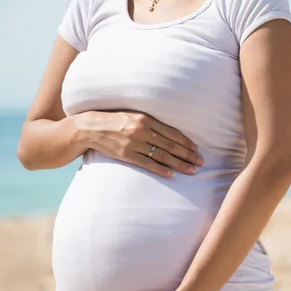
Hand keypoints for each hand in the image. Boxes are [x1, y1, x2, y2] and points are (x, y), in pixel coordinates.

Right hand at [75, 111, 202, 176]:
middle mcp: (141, 130)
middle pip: (170, 145)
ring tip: (191, 170)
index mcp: (145, 119)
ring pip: (162, 156)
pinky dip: (160, 169)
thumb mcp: (133, 116)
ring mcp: (134, 143)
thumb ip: (150, 123)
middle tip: (201, 162)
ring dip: (179, 164)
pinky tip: (171, 174)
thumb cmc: (113, 121)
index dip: (186, 142)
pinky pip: (147, 163)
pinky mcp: (126, 155)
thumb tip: (169, 133)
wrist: (89, 128)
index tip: (196, 150)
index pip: (171, 132)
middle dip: (188, 155)